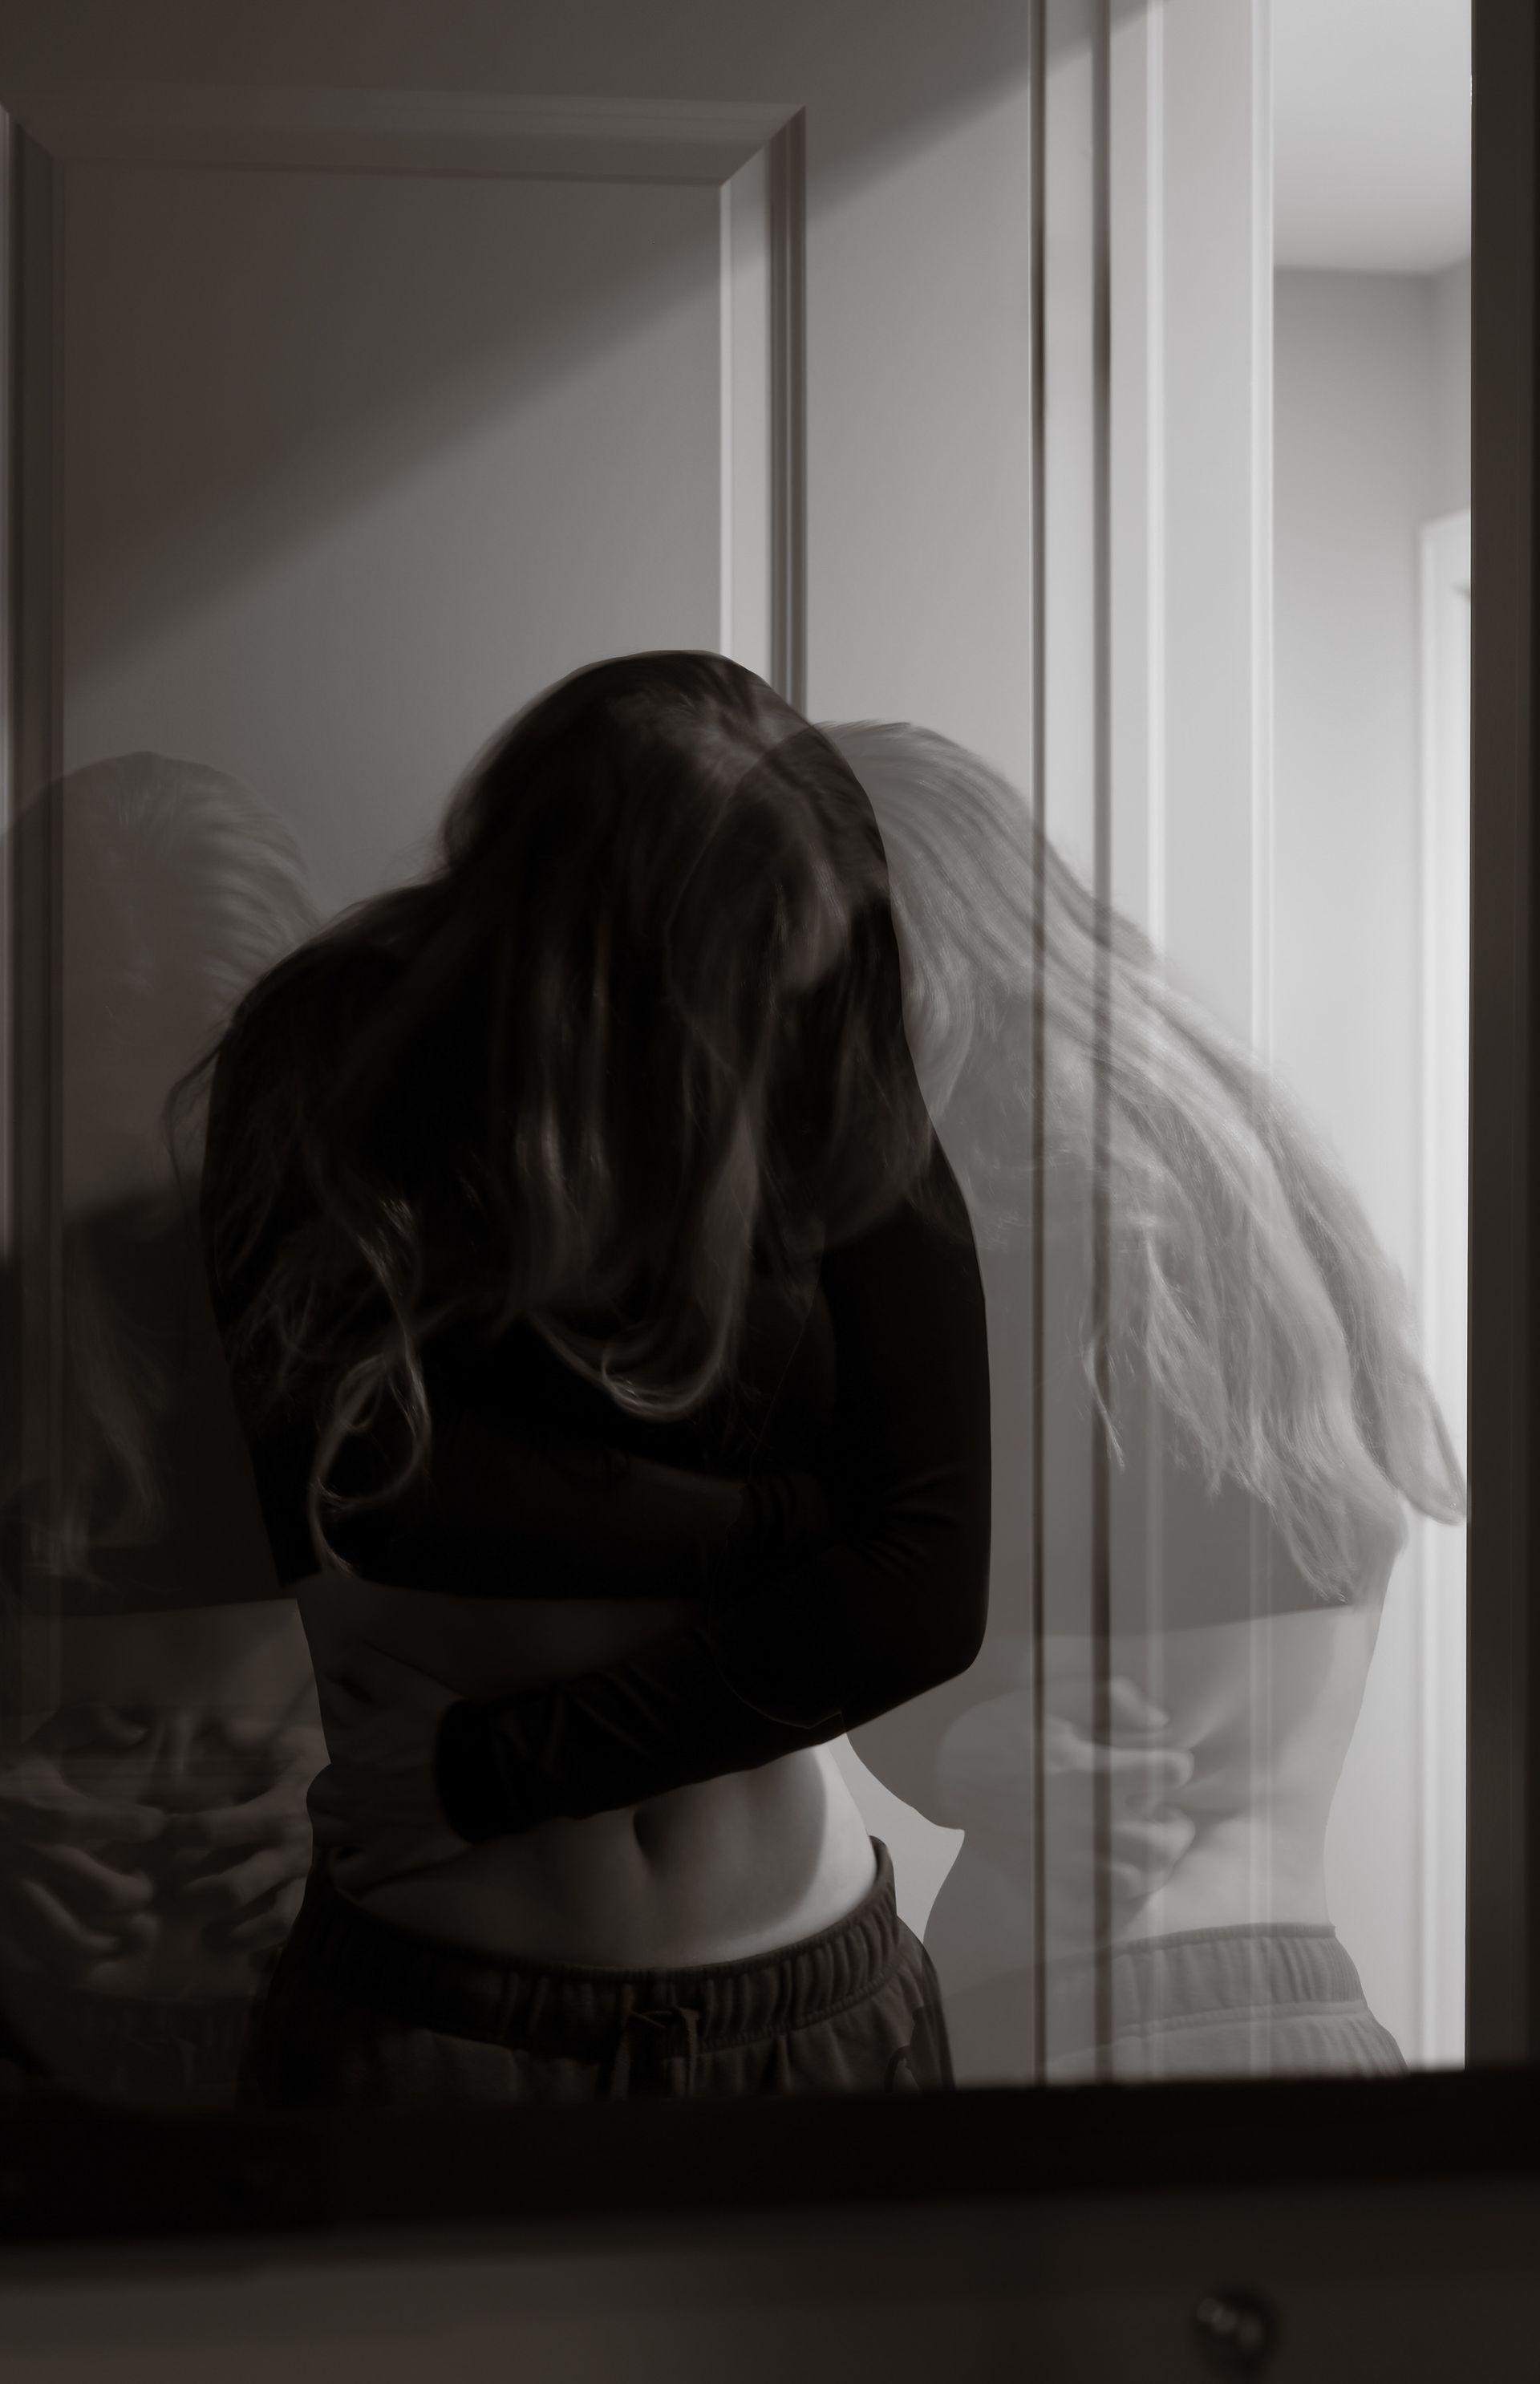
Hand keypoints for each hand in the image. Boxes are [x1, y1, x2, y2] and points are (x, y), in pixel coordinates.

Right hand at [0, 1710, 163, 1984]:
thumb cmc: (0, 1779)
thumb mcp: (37, 1739)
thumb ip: (88, 1721)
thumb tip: (139, 1729)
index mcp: (39, 1812)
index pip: (96, 1821)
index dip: (139, 1824)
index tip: (160, 1822)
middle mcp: (27, 1859)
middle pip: (100, 1892)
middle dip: (139, 1892)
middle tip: (149, 1881)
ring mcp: (11, 1897)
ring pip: (72, 1938)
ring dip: (113, 1938)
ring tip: (134, 1926)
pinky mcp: (1, 1923)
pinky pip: (40, 1957)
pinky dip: (74, 1963)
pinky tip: (97, 1951)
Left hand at [158, 1705, 328, 1957]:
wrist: (365, 1781)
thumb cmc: (310, 1760)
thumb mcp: (280, 1740)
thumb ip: (239, 1737)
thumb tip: (193, 1728)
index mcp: (278, 1807)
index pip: (215, 1828)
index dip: (177, 1833)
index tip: (155, 1831)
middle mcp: (291, 1847)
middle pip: (236, 1886)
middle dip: (195, 1893)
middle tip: (166, 1889)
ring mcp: (302, 1873)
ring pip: (270, 1917)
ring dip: (230, 1931)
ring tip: (201, 1933)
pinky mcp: (309, 1888)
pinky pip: (286, 1924)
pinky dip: (257, 1940)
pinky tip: (225, 1942)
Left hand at [305, 1641, 468, 1892]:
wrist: (481, 1769)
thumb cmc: (440, 1723)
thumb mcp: (400, 1680)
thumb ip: (361, 1665)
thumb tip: (330, 1659)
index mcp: (347, 1749)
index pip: (328, 1741)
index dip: (345, 1735)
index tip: (364, 1737)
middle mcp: (346, 1792)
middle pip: (318, 1793)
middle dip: (331, 1787)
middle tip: (354, 1783)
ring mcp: (364, 1830)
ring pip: (325, 1833)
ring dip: (333, 1825)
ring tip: (351, 1819)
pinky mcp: (386, 1858)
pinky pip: (348, 1875)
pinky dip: (346, 1868)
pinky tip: (356, 1857)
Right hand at [936, 1677, 1195, 1935]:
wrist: (949, 1768)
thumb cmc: (1007, 1727)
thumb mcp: (1055, 1695)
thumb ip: (1112, 1696)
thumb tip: (1161, 1721)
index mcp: (1086, 1768)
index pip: (1165, 1774)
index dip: (1174, 1764)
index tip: (1166, 1761)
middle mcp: (1080, 1818)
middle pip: (1162, 1839)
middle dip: (1177, 1824)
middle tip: (1167, 1811)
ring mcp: (1064, 1856)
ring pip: (1137, 1879)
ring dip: (1154, 1862)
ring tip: (1146, 1842)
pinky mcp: (1047, 1879)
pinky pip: (1097, 1908)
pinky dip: (1118, 1897)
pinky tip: (1118, 1871)